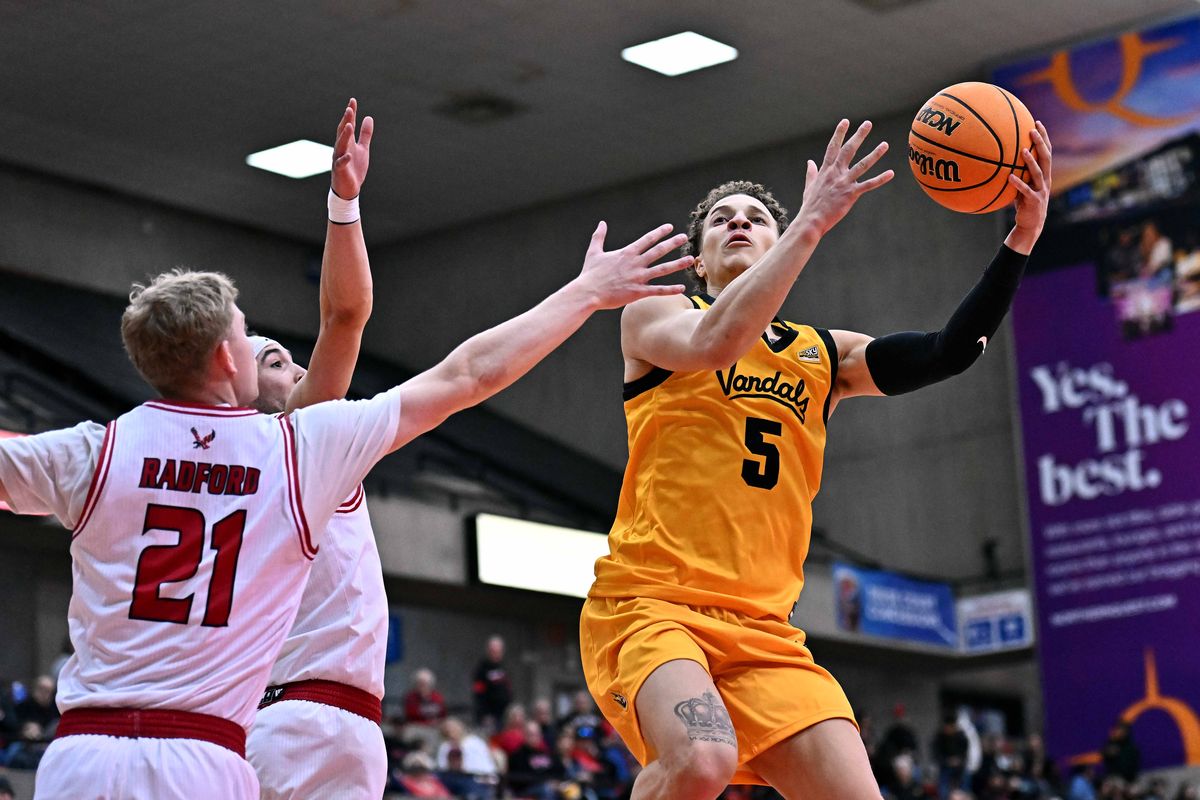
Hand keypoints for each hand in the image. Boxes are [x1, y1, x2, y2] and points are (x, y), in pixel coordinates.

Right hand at [331, 98, 373, 199]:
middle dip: (346, 120)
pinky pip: (341, 164)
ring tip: (349, 125)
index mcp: (347, 142)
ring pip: (340, 145)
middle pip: (342, 132)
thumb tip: (369, 117)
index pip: (348, 124)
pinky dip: (345, 159)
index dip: (350, 113)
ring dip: (345, 136)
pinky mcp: (340, 171)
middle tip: (349, 109)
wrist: (349, 189)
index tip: (353, 101)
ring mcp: (339, 159)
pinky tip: (349, 154)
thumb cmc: (354, 167)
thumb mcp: (363, 149)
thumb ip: (365, 134)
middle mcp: (341, 148)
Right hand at [577, 222, 690, 309]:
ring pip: (662, 269)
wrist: (587, 292)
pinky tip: (682, 288)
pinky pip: (657, 290)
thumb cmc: (590, 274)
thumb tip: (601, 223)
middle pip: (658, 251)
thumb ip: (599, 236)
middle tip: (684, 237)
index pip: (647, 240)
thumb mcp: (594, 252)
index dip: (659, 232)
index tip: (670, 227)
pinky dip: (670, 289)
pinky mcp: (638, 292)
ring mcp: (638, 278)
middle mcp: (635, 263)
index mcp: (626, 253)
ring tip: (690, 259)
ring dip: (677, 264)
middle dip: (672, 243)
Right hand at [796, 119, 892, 239]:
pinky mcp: (851, 194)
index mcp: (826, 170)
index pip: (833, 148)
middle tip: (868, 123)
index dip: (839, 134)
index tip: (845, 122)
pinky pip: (868, 185)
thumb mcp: (809, 186)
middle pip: (849, 150)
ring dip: (875, 154)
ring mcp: (844, 183)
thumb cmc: (810, 205)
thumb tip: (809, 162)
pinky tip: (891, 173)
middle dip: (858, 136)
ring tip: (885, 144)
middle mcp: (836, 173)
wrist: (811, 220)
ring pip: (862, 165)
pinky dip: (880, 179)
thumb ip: (811, 173)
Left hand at [1007, 121, 1051, 252]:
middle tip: (1032, 130)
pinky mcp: (1034, 201)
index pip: (1047, 151)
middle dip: (1040, 142)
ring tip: (1023, 150)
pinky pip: (1025, 190)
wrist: (1031, 224)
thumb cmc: (1024, 202)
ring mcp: (1041, 190)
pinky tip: (1009, 177)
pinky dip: (1018, 183)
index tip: (1037, 122)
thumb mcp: (1021, 184)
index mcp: (1044, 173)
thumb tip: (999, 157)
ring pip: (1038, 172)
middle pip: (1046, 157)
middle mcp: (1045, 179)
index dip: (1044, 137)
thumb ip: (1017, 171)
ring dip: (1031, 161)